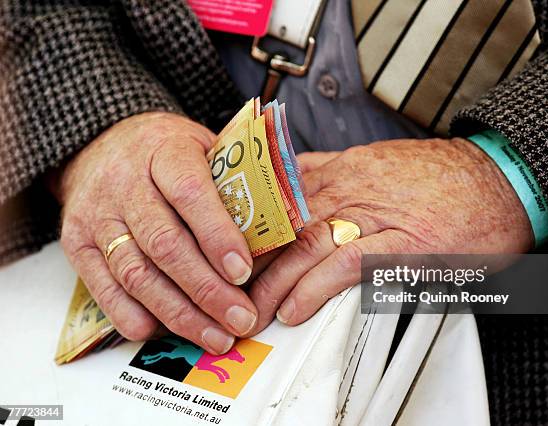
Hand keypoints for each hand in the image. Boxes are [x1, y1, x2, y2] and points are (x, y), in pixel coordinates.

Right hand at [58, 112, 257, 353]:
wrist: (100, 146)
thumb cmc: (167, 153)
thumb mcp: (204, 148)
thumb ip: (234, 182)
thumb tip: (284, 228)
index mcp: (163, 151)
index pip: (190, 192)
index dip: (217, 236)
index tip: (244, 273)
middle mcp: (124, 183)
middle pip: (165, 244)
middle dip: (207, 290)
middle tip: (242, 319)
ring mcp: (97, 215)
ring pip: (136, 274)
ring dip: (179, 313)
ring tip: (215, 336)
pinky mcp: (76, 243)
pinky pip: (105, 289)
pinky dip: (135, 316)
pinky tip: (167, 331)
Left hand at [246, 138, 532, 331]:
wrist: (499, 179)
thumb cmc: (442, 177)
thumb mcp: (378, 162)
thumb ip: (333, 170)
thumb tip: (294, 178)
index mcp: (341, 170)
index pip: (276, 196)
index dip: (246, 226)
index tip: (224, 249)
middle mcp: (350, 188)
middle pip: (284, 223)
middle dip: (249, 261)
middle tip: (224, 291)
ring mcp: (376, 214)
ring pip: (307, 244)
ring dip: (273, 282)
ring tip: (252, 311)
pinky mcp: (404, 242)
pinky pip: (348, 264)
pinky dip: (317, 287)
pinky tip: (297, 308)